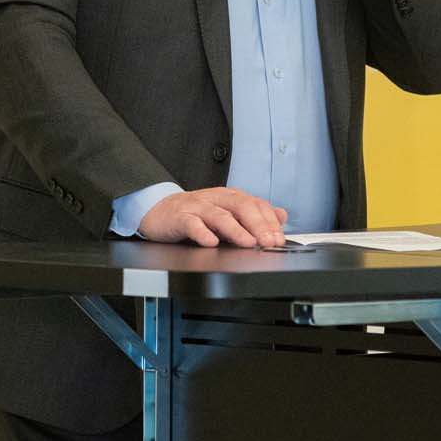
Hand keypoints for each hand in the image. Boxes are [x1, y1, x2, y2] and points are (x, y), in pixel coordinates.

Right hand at [138, 187, 287, 248]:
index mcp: (229, 197)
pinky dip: (202, 233)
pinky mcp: (179, 218)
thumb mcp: (227, 212)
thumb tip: (282, 215)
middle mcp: (215, 199)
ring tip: (248, 242)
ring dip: (235, 229)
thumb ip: (254, 214)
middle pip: (241, 207)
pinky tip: (211, 242)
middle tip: (268, 242)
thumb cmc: (194, 214)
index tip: (279, 238)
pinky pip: (192, 224)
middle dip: (257, 225)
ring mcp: (197, 207)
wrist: (158, 211)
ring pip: (219, 216)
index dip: (269, 221)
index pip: (255, 204)